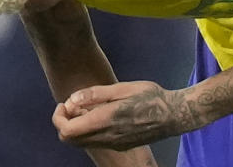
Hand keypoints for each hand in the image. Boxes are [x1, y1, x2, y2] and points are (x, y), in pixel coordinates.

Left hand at [53, 81, 197, 150]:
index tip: (63, 104)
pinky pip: (95, 142)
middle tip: (70, 105)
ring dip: (75, 127)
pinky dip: (87, 131)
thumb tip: (71, 100)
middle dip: (64, 123)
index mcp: (105, 120)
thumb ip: (95, 95)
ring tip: (84, 108)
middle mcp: (107, 137)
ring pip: (82, 143)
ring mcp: (114, 144)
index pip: (67, 130)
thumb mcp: (122, 88)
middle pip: (70, 140)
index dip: (58, 118)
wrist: (173, 115)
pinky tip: (98, 115)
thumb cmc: (150, 96)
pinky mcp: (120, 145)